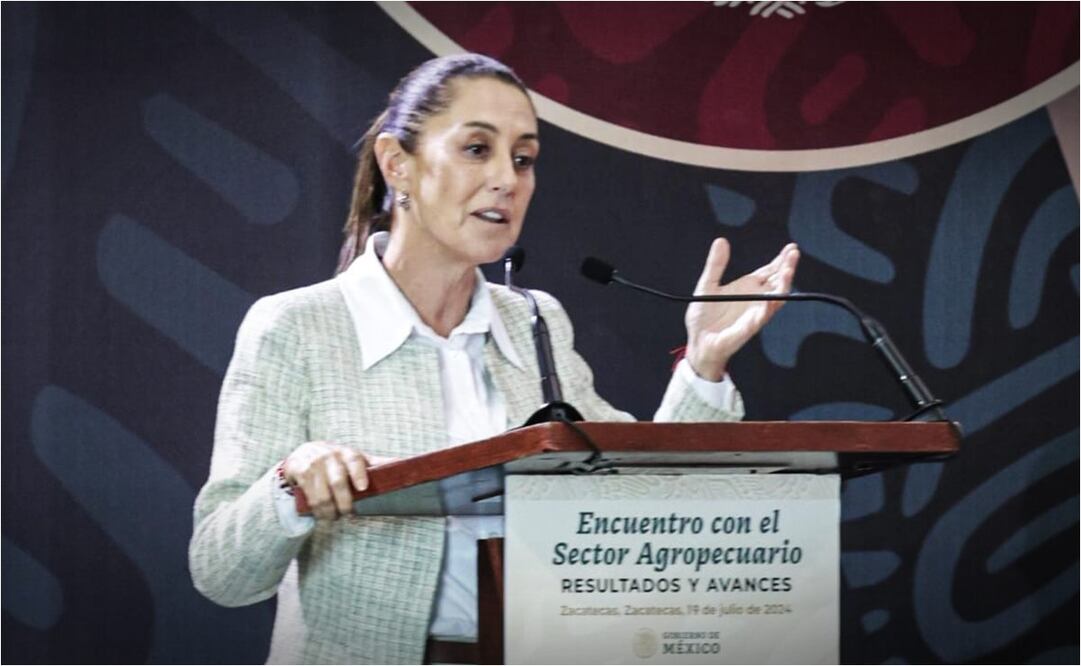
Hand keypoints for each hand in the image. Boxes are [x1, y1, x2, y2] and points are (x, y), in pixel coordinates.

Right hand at [283, 442, 372, 520]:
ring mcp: (313, 464)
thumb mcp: (355, 459)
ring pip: (322, 494)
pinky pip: (309, 497)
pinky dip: (316, 510)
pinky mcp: (299, 472)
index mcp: (347, 453)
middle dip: (344, 502)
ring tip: (334, 517)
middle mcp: (330, 456)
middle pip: (338, 481)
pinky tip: (321, 514)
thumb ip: (377, 464)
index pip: (354, 461)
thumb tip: (406, 465)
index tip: (363, 488)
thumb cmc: (336, 460)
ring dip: (329, 511)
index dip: (359, 474)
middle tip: (348, 513)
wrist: (303, 453)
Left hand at [684, 239, 798, 380]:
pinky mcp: (748, 328)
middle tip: (793, 254)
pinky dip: (767, 309)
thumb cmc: (704, 316)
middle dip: (787, 267)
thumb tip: (721, 241)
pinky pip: (760, 318)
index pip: (770, 271)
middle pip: (777, 281)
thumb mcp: (707, 284)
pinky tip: (771, 299)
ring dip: (783, 286)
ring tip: (788, 271)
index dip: (781, 260)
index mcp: (747, 287)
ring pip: (775, 299)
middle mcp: (755, 299)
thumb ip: (716, 264)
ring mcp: (754, 313)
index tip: (791, 248)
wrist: (698, 340)